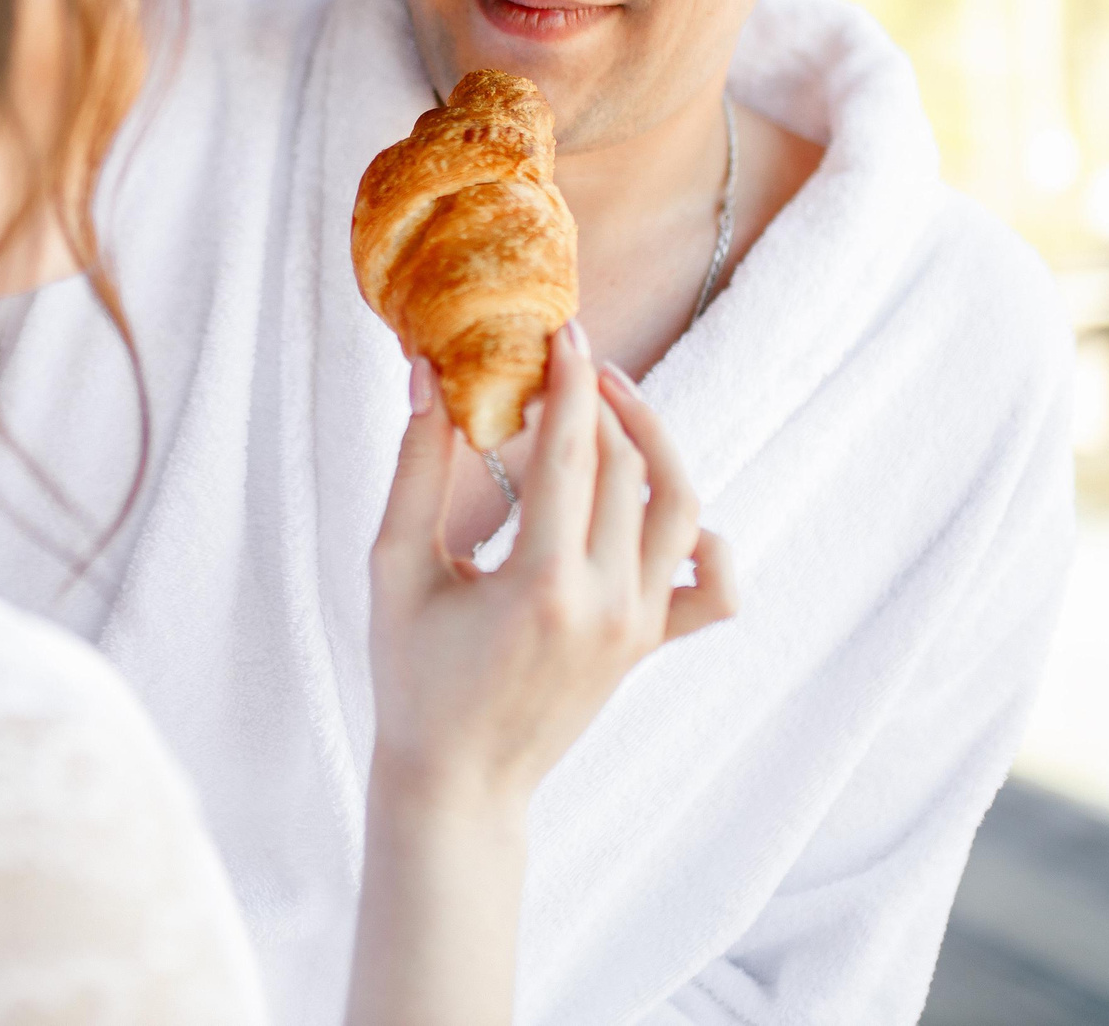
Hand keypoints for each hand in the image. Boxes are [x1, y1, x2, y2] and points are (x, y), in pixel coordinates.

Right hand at [367, 323, 737, 816]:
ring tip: (614, 406)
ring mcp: (638, 626)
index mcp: (542, 582)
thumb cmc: (412, 675)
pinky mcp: (650, 644)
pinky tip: (664, 508)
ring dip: (656, 443)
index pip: (573, 450)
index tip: (561, 328)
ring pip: (681, 507)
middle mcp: (607, 602)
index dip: (570, 380)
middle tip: (567, 363)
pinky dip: (707, 540)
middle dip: (601, 400)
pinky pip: (713, 587)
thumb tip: (426, 375)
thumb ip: (416, 466)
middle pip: (628, 467)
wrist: (459, 780)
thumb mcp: (395, 566)